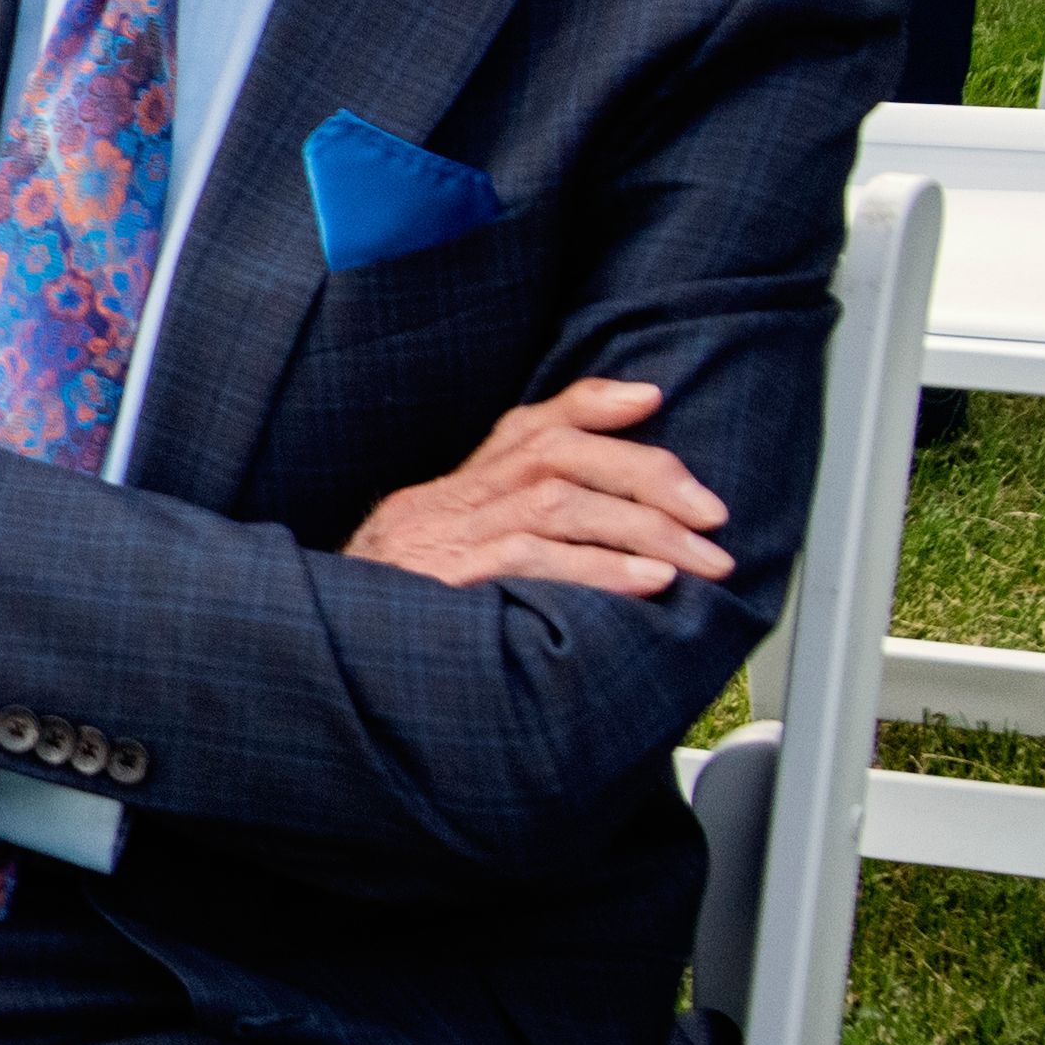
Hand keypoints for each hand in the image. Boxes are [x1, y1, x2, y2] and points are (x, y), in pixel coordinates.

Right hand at [342, 376, 729, 594]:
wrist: (332, 645)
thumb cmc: (409, 612)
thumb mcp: (454, 558)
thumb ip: (516, 534)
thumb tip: (615, 538)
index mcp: (457, 489)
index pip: (528, 424)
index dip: (591, 404)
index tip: (651, 400)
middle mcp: (453, 499)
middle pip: (558, 453)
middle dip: (649, 475)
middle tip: (712, 516)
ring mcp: (448, 536)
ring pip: (556, 501)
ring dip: (643, 527)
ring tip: (701, 560)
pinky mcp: (449, 580)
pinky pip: (532, 559)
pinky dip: (599, 567)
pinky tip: (648, 581)